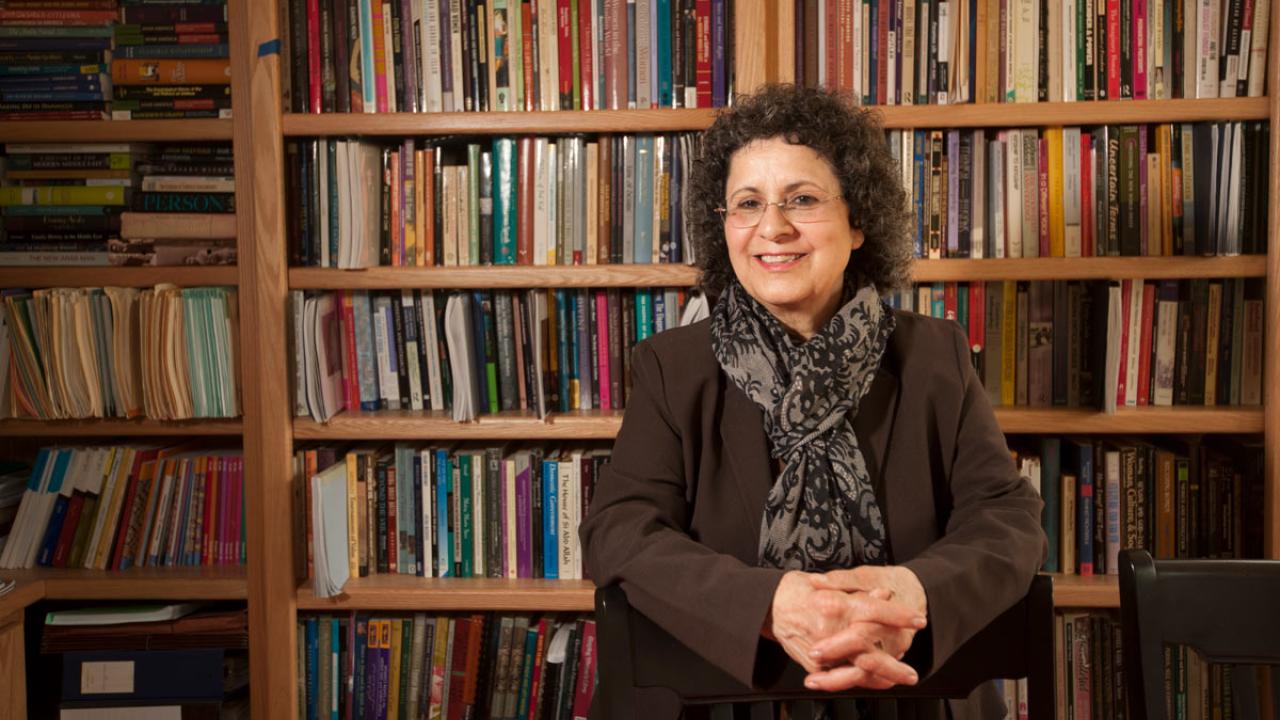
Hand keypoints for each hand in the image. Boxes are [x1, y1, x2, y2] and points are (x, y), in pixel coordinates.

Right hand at [764, 570, 924, 685]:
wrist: (767, 607)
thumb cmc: (796, 590)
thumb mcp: (828, 582)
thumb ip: (857, 589)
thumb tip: (883, 596)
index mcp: (833, 603)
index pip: (873, 610)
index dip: (899, 615)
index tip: (918, 619)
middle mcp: (828, 628)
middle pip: (869, 649)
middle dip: (894, 663)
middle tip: (913, 671)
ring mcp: (820, 649)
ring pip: (857, 668)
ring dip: (883, 676)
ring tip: (901, 679)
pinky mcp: (814, 665)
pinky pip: (842, 678)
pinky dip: (862, 680)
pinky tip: (877, 681)